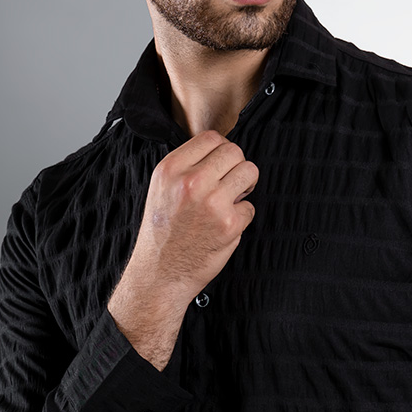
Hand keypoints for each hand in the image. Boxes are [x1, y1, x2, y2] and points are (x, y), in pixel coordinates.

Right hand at [125, 129, 258, 299]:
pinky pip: (250, 206)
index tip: (220, 164)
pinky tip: (223, 226)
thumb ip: (186, 167)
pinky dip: (241, 216)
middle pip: (234, 152)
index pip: (211, 138)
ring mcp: (212, 202)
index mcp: (171, 169)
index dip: (221, 150)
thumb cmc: (163, 232)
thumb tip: (219, 151)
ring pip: (250, 172)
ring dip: (245, 186)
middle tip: (230, 183)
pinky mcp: (229, 224)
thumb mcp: (162, 189)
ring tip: (231, 199)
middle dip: (236, 166)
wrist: (160, 274)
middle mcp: (191, 182)